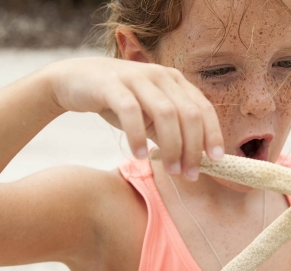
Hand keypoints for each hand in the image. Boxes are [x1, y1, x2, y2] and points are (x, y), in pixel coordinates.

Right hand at [46, 57, 223, 179]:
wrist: (73, 80)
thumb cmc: (118, 101)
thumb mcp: (149, 115)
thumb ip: (171, 132)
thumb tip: (195, 161)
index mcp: (175, 81)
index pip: (203, 108)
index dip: (213, 135)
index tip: (217, 161)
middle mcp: (160, 76)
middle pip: (188, 114)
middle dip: (193, 147)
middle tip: (189, 175)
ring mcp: (136, 77)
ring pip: (165, 113)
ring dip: (171, 146)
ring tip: (170, 171)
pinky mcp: (111, 84)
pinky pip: (130, 111)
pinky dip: (138, 136)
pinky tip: (140, 156)